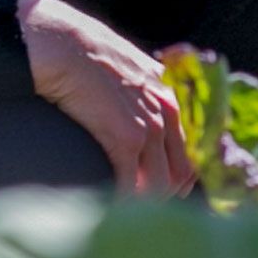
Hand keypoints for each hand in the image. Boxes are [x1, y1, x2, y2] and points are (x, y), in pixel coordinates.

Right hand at [16, 0, 194, 196]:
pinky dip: (122, 202)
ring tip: (126, 212)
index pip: (193, 152)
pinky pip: (130, 184)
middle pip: (182, 174)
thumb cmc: (89, 57)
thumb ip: (145, 94)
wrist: (64, 45)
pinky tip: (110, 207)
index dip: (180, 179)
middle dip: (165, 197)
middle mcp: (168, 113)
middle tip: (143, 209)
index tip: (164, 193)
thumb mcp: (131, 71)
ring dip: (144, 204)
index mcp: (172, 98)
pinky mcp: (125, 138)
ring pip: (160, 185)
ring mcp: (150, 127)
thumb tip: (139, 119)